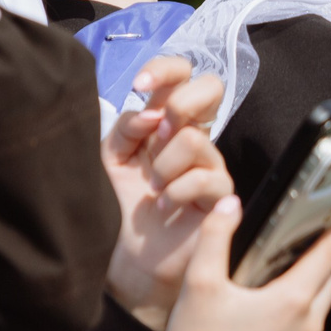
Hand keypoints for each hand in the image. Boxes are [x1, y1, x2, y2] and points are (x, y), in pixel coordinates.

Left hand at [102, 56, 231, 329]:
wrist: (131, 261)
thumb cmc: (122, 210)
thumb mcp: (109, 161)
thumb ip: (123, 130)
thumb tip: (150, 115)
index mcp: (164, 123)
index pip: (180, 74)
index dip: (165, 69)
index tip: (140, 86)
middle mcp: (192, 137)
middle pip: (211, 87)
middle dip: (180, 103)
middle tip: (160, 132)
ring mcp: (210, 165)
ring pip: (196, 138)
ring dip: (165, 164)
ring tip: (154, 189)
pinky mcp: (222, 196)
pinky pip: (207, 177)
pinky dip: (178, 190)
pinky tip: (165, 205)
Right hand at [120, 197, 330, 330]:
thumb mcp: (199, 282)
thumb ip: (216, 236)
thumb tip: (230, 205)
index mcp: (293, 299)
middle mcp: (307, 326)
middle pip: (326, 281)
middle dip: (317, 262)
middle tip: (291, 249)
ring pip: (315, 311)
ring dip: (303, 293)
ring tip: (269, 284)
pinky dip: (290, 322)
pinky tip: (257, 321)